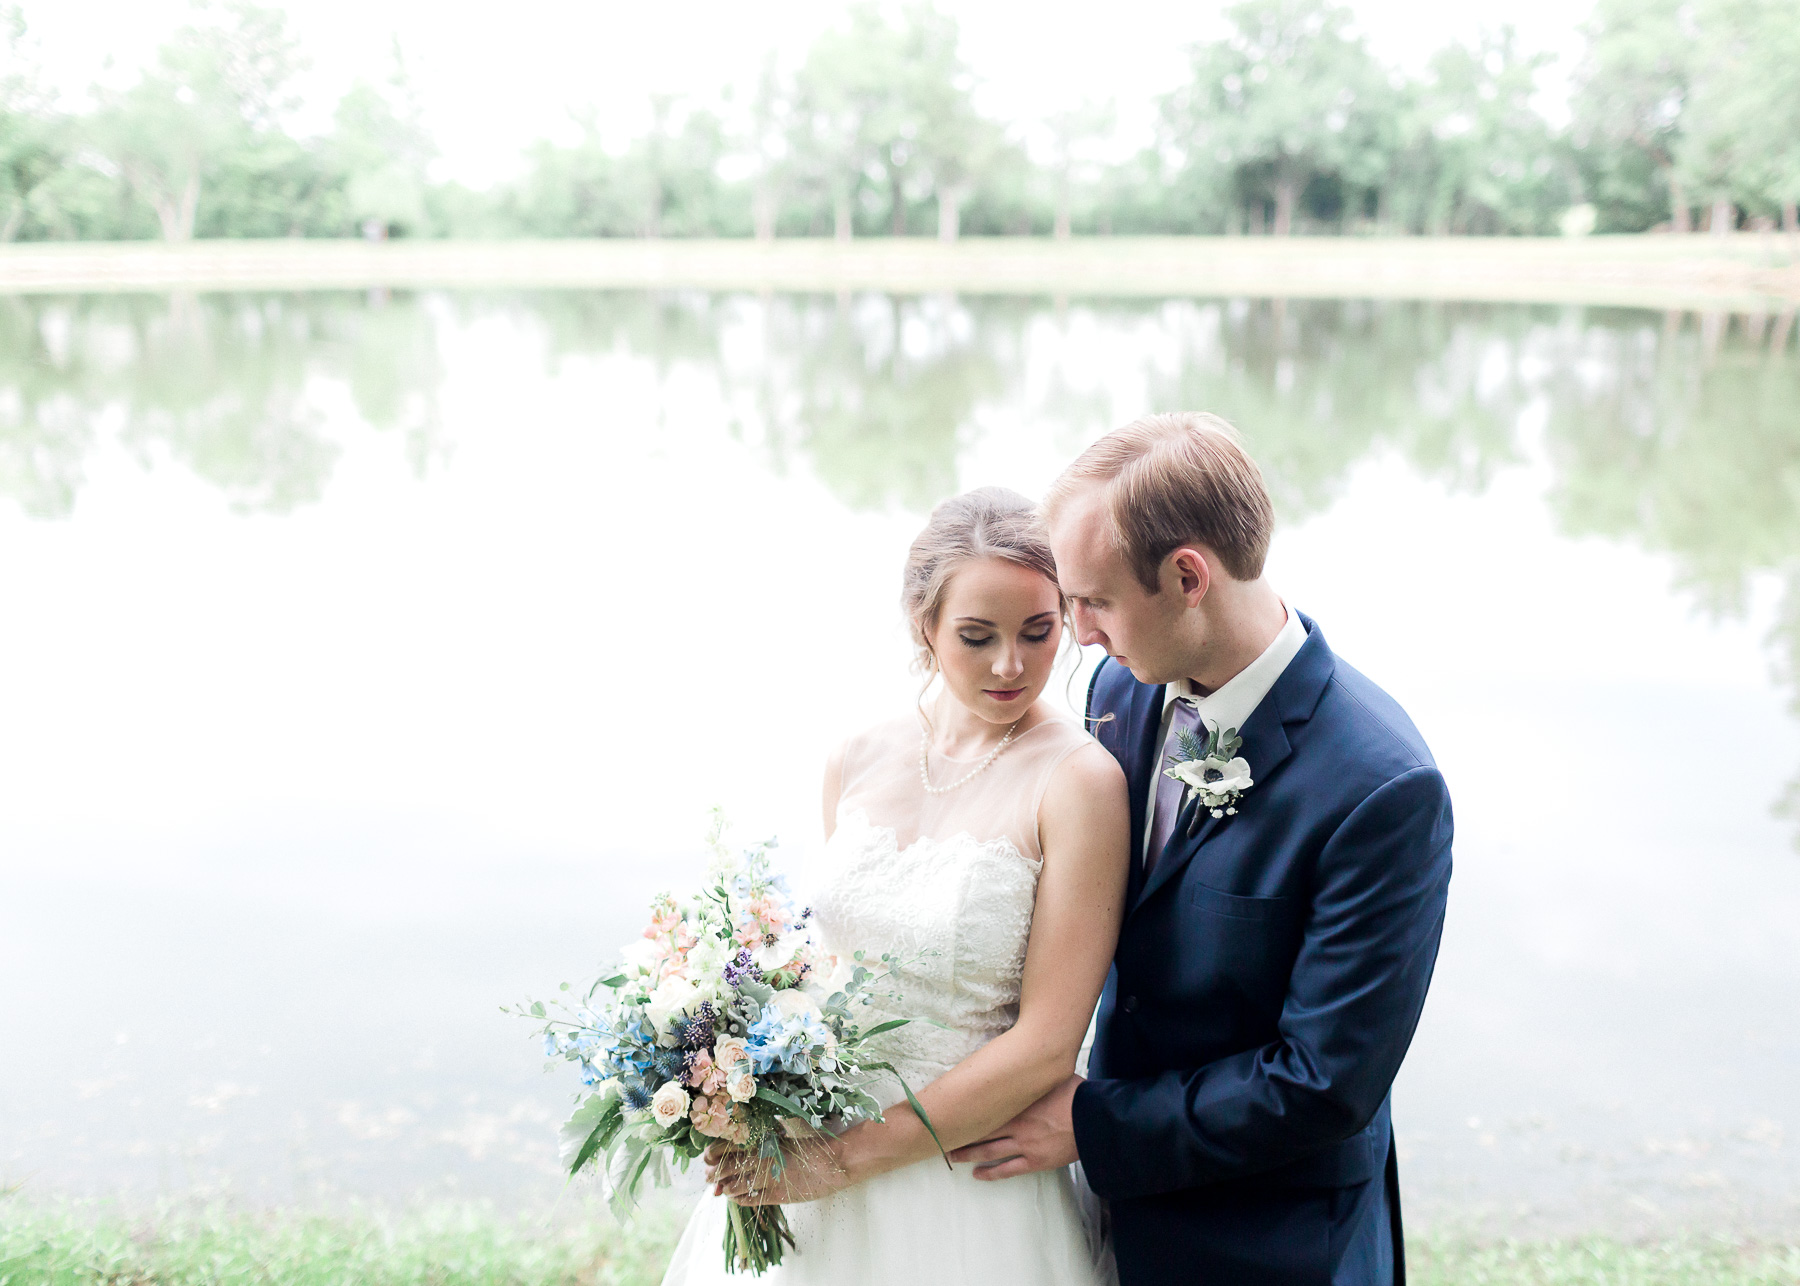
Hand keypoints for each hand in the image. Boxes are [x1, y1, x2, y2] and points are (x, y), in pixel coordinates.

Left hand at [704, 1135, 850, 1206]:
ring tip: (721, 1188)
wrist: (834, 1163)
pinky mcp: (777, 1195)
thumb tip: (741, 1140)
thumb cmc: (812, 1145)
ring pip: (734, 1186)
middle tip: (708, 1176)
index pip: (725, 1147)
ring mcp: (769, 1178)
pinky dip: (738, 1198)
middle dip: (712, 1174)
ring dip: (724, 1188)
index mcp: (762, 1140)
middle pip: (725, 1168)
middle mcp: (762, 1159)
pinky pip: (749, 1199)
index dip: (711, 1154)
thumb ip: (764, 1137)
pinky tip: (736, 1196)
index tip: (707, 1158)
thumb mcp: (785, 1134)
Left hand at [947, 1074, 1081, 1179]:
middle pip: (980, 1129)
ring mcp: (1024, 1145)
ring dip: (968, 1154)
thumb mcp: (1051, 1076)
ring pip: (988, 1151)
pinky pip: (1007, 1170)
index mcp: (1017, 1102)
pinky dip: (990, 1174)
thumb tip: (1022, 1057)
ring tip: (951, 1155)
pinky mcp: (1035, 1161)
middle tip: (941, 1135)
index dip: (964, 1109)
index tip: (948, 1109)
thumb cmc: (1075, 1094)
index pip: (983, 1105)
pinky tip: (977, 1175)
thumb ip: (1033, 1074)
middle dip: (960, 1133)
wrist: (1094, 1120)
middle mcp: (1016, 1124)